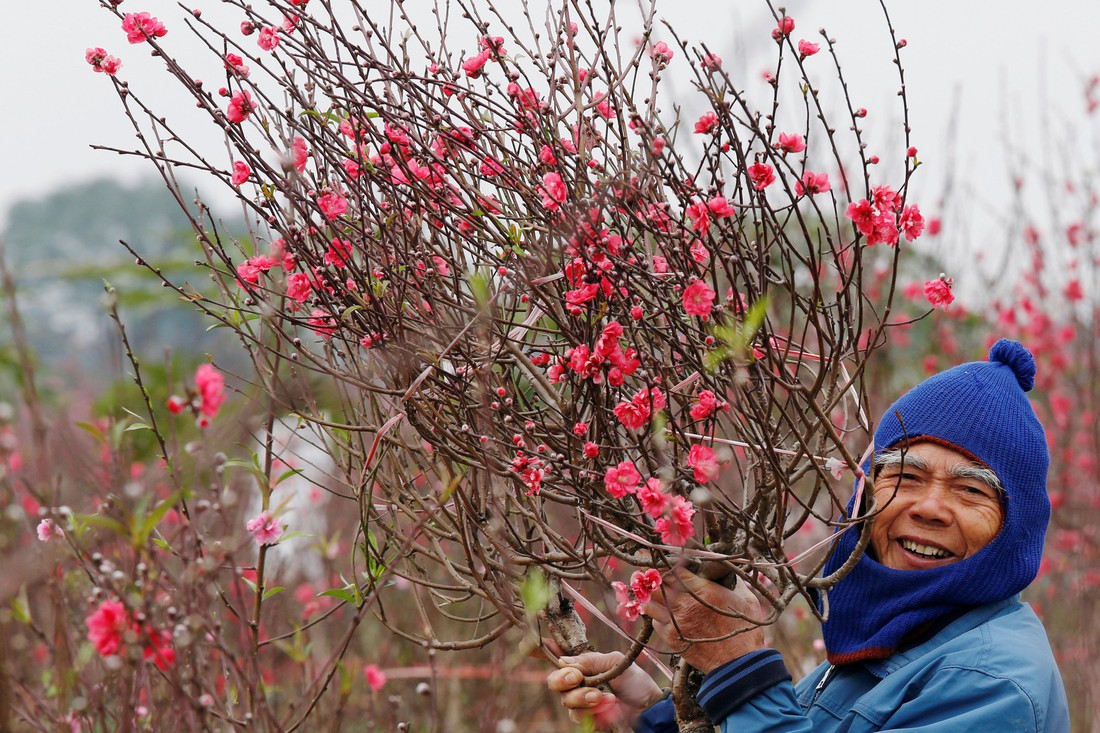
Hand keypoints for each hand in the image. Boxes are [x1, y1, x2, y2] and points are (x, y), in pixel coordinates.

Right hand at [546, 651, 663, 729]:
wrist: (648, 707)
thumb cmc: (634, 681)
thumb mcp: (614, 662)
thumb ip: (590, 660)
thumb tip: (563, 661)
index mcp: (581, 663)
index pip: (554, 655)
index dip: (539, 650)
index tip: (528, 646)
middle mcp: (576, 682)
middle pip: (553, 681)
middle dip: (562, 679)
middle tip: (577, 678)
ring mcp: (580, 701)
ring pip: (566, 700)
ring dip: (582, 697)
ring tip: (602, 695)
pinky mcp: (587, 719)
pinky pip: (578, 716)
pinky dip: (593, 710)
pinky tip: (609, 704)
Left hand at [644, 568, 764, 673]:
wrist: (738, 663)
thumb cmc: (745, 630)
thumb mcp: (746, 599)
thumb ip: (733, 582)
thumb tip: (725, 572)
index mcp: (703, 589)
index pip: (674, 570)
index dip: (670, 566)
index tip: (670, 566)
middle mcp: (684, 603)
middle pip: (657, 584)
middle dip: (655, 579)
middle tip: (655, 578)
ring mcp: (675, 621)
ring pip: (650, 603)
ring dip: (652, 598)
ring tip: (656, 596)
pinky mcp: (671, 638)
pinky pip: (655, 622)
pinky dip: (657, 617)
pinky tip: (665, 616)